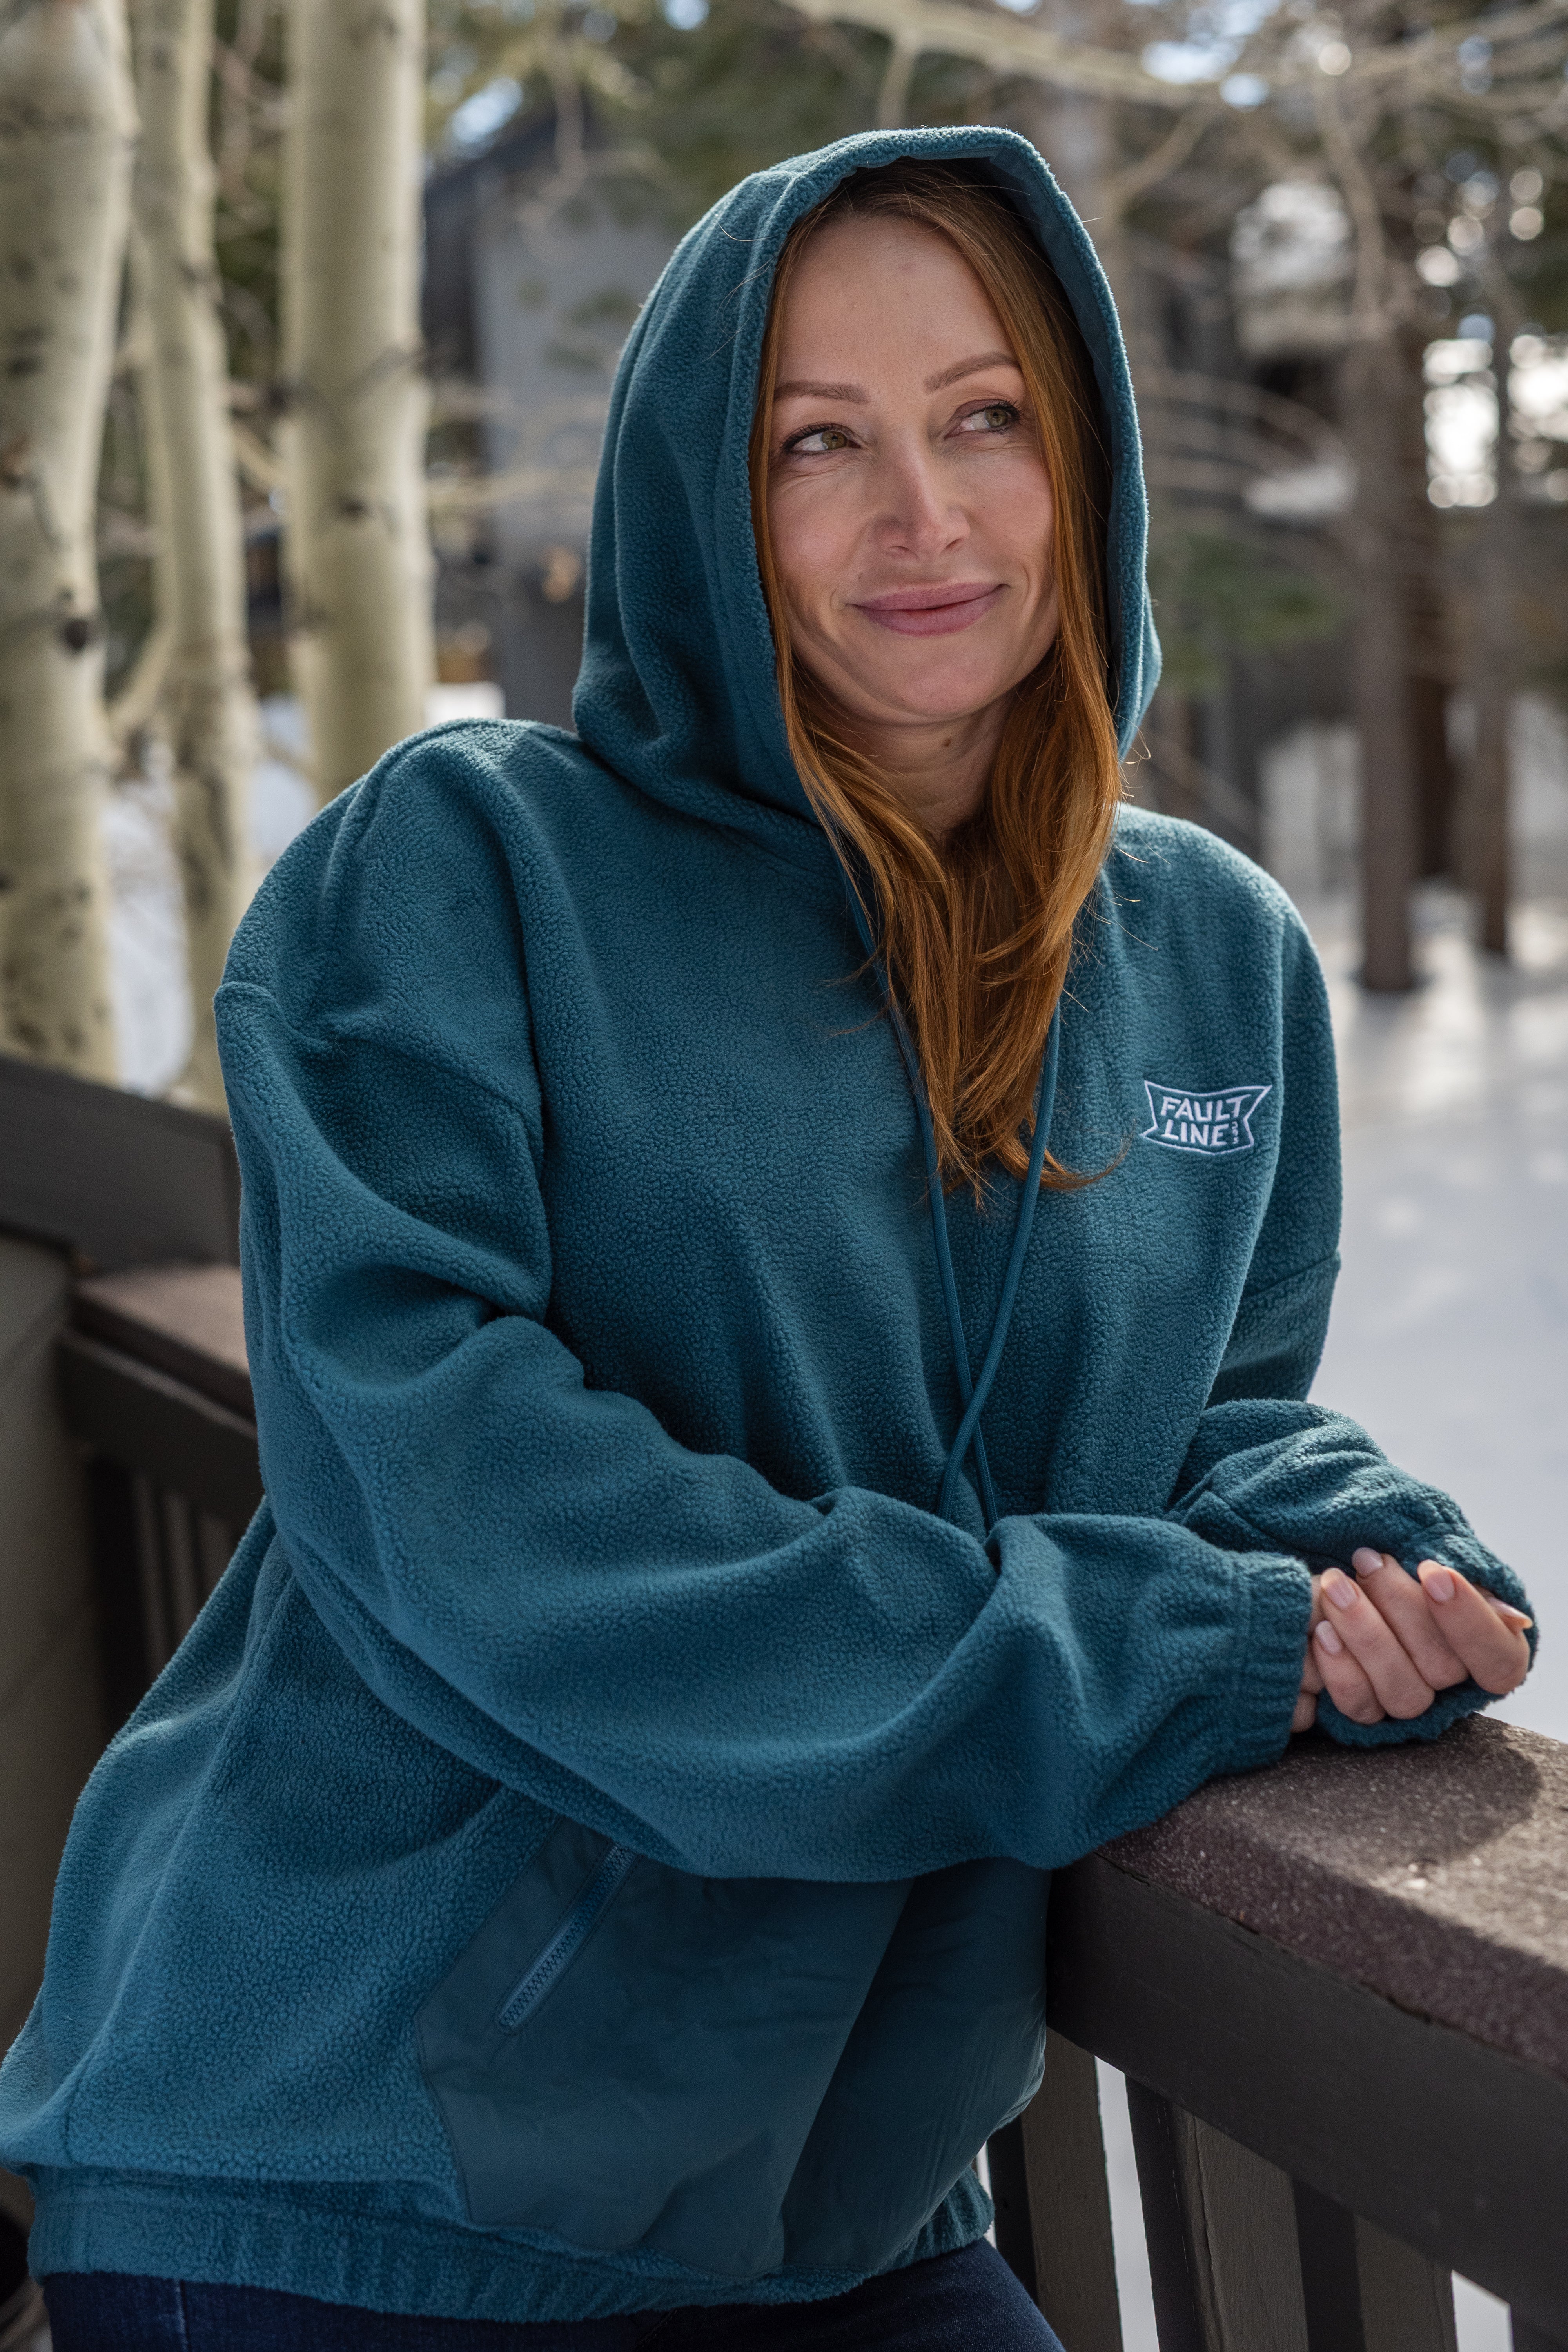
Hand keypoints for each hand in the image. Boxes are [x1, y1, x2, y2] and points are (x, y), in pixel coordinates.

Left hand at [1294, 1550, 1531, 1729]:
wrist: (1337, 1568)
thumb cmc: (1396, 1557)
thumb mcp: (1432, 1555)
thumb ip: (1472, 1582)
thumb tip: (1514, 1620)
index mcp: (1489, 1648)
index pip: (1499, 1659)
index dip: (1470, 1621)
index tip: (1433, 1572)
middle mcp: (1455, 1685)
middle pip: (1445, 1669)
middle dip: (1401, 1608)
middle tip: (1366, 1559)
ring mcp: (1411, 1700)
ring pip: (1405, 1695)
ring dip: (1367, 1635)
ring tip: (1335, 1585)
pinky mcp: (1368, 1710)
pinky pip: (1361, 1708)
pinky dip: (1340, 1669)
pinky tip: (1322, 1630)